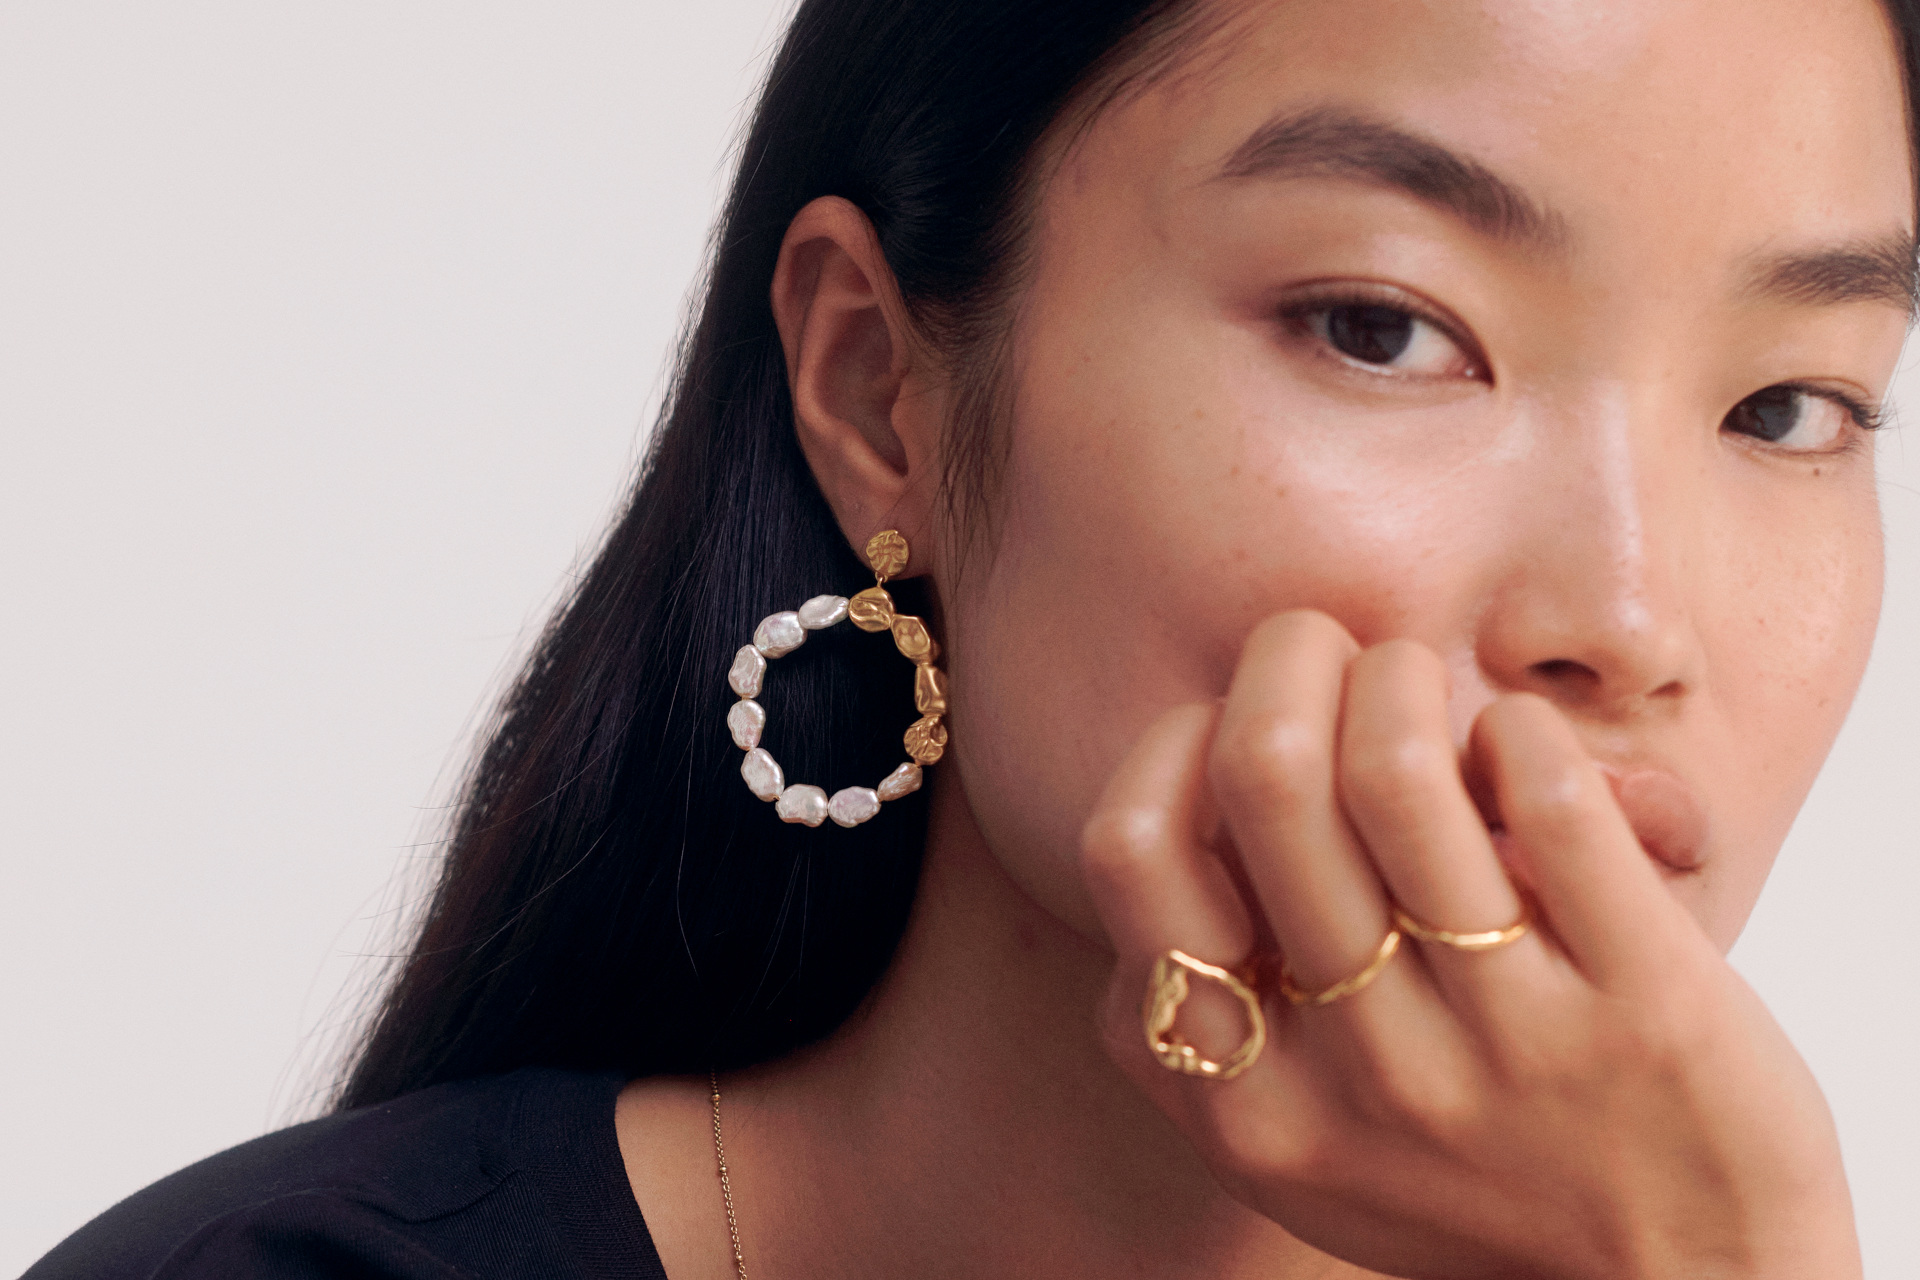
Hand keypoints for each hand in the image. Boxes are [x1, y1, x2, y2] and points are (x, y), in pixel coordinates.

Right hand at [1079, 611, 1858, 1279]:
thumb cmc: (1466, 1188)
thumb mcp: (1285, 1143)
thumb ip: (1192, 1026)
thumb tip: (1154, 825)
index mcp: (1244, 1100)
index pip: (1133, 851)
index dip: (1171, 747)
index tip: (1232, 738)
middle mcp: (1359, 1071)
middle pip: (1266, 773)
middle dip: (1287, 655)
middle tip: (1320, 647)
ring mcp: (1501, 1040)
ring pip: (1399, 767)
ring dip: (1396, 673)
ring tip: (1409, 677)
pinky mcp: (1645, 1004)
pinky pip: (1551, 798)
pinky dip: (1519, 731)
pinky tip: (1515, 748)